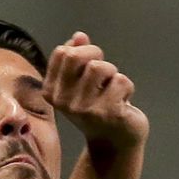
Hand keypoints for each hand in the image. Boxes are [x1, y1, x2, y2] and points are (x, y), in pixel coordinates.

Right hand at [42, 32, 148, 150]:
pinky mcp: (108, 113)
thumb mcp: (82, 83)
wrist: (115, 143)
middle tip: (106, 73)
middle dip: (97, 56)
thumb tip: (79, 36)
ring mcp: (84, 109)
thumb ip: (78, 58)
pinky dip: (127, 87)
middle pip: (77, 56)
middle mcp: (63, 101)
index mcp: (51, 91)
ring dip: (114, 73)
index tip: (91, 65)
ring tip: (113, 90)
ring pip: (100, 67)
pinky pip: (121, 81)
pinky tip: (123, 103)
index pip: (63, 52)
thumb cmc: (99, 108)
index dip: (83, 50)